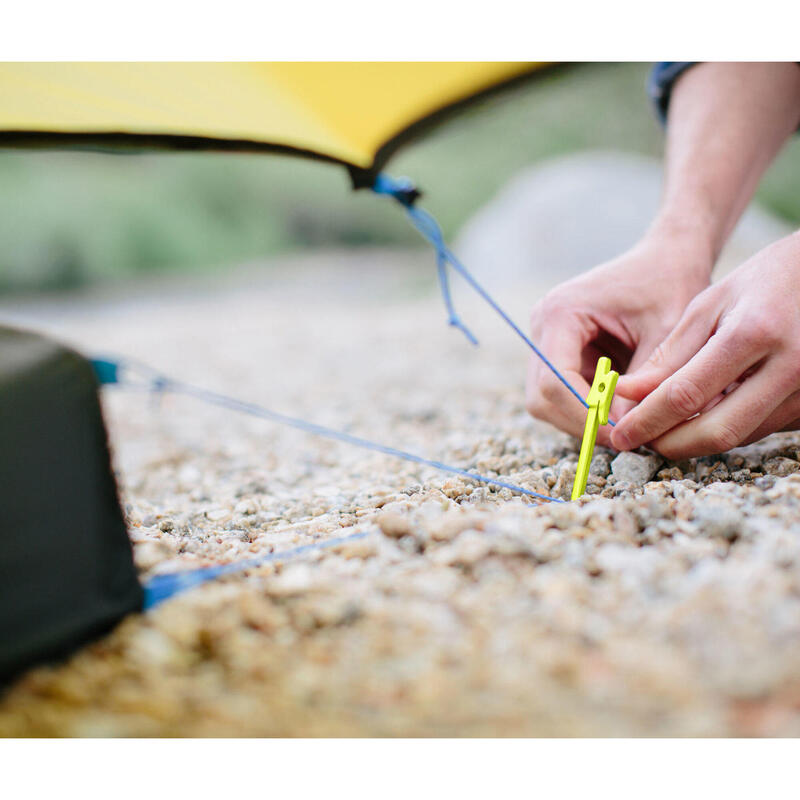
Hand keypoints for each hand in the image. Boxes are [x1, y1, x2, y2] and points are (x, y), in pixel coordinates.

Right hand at [526, 229, 711, 445]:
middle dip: (581, 423)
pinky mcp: (559, 353)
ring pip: (547, 403)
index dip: (584, 415)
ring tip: (629, 424)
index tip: (624, 434)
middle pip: (542, 397)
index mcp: (560, 313)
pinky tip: (622, 410)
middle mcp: (542, 327)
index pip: (554, 380)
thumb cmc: (671, 284)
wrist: (668, 257)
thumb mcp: (667, 333)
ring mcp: (546, 341)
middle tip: (627, 438)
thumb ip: (645, 382)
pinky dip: (589, 410)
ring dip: (584, 420)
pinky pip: (563, 396)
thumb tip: (628, 432)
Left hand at [611, 231, 799, 458]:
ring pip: (740, 437)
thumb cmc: (763, 281)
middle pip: (718, 431)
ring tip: (663, 426)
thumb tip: (628, 394)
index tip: (619, 433)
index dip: (647, 420)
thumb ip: (670, 354)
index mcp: (754, 333)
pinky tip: (704, 414)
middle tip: (638, 441)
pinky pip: (761, 429)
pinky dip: (726, 427)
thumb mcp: (710, 305)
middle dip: (670, 444)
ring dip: (696, 439)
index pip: (686, 394)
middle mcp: (791, 366)